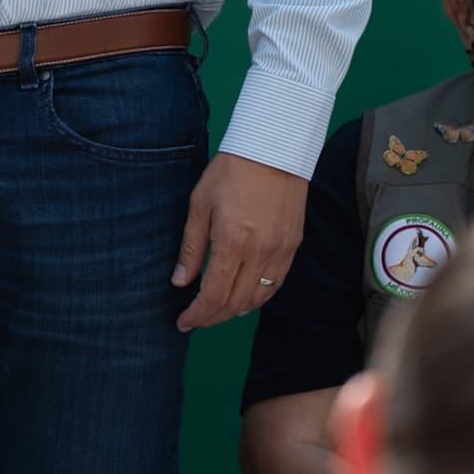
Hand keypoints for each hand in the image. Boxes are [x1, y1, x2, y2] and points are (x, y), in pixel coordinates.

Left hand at [173, 151, 306, 330]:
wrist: (274, 150)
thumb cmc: (230, 172)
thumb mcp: (200, 204)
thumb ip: (192, 247)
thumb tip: (180, 282)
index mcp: (233, 243)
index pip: (214, 294)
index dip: (198, 314)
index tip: (183, 323)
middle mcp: (260, 254)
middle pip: (236, 303)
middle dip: (213, 317)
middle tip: (196, 321)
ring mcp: (280, 252)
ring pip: (258, 298)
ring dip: (235, 311)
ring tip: (216, 313)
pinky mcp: (293, 247)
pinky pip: (275, 284)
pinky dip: (258, 298)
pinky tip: (245, 298)